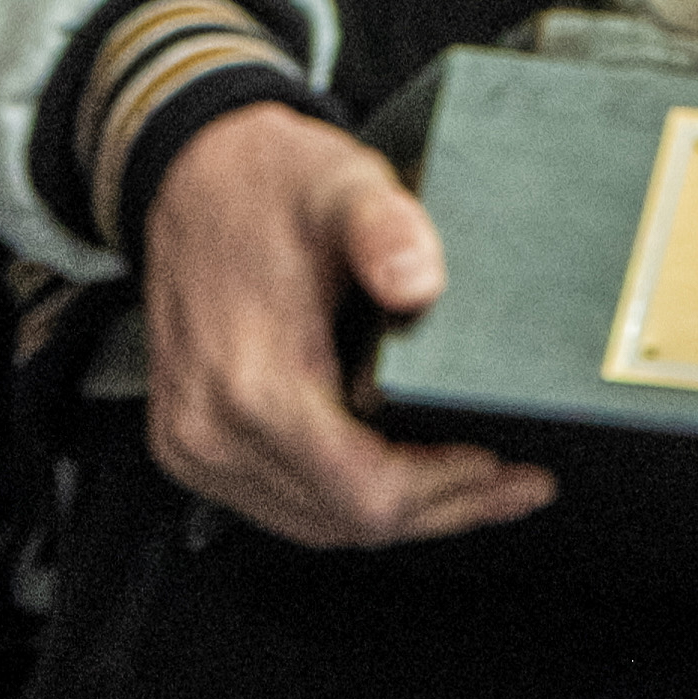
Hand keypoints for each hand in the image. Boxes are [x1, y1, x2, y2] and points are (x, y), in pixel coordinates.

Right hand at [131, 103, 555, 552]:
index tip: (500, 468)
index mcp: (252, 380)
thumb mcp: (340, 182)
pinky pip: (282, 503)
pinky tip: (391, 474)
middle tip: (508, 485)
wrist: (189, 173)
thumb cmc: (263, 183)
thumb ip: (386, 226)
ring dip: (396, 511)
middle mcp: (213, 427)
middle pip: (348, 521)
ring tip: (466, 485)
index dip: (444, 492)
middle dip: (439, 507)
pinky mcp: (191, 445)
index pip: (363, 493)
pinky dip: (342, 498)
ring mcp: (196, 444)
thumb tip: (420, 282)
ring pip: (316, 524)